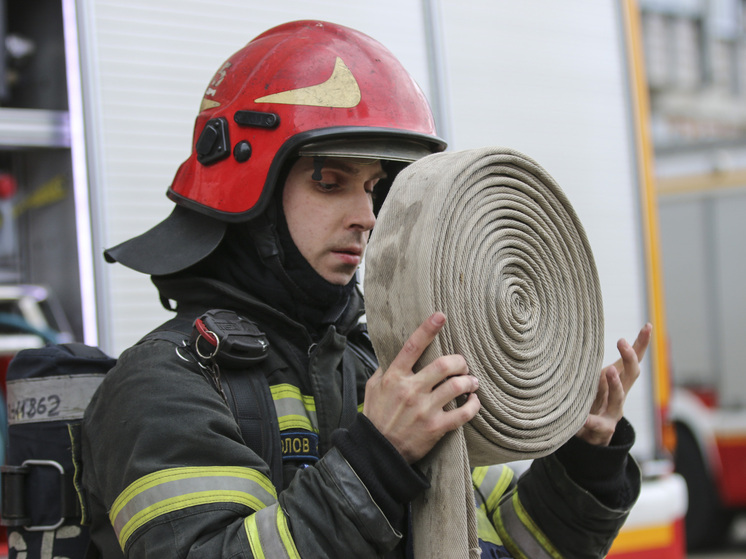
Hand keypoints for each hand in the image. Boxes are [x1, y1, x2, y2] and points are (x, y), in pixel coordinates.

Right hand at [363, 312, 480, 463]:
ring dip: (470, 381)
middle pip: (445, 365)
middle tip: (462, 364)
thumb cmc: (376, 417)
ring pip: (458, 386)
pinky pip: (464, 413)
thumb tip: (393, 351)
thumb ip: (384, 369)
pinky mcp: (436, 427)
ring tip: (471, 381)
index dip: (427, 329)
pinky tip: (474, 401)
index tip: (440, 316)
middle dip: (460, 361)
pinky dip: (474, 405)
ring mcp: (424, 409)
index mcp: (394, 377)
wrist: (378, 452)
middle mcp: (411, 390)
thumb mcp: (372, 388)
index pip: (412, 347)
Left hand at [575, 323, 652, 445]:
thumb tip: (594, 350)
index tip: (648, 326)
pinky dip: (588, 420)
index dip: (641, 345)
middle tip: (622, 341)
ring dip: (615, 384)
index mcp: (618, 383)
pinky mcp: (602, 429)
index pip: (632, 361)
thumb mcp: (594, 385)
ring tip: (608, 371)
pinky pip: (595, 423)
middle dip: (629, 358)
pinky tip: (582, 417)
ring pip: (618, 398)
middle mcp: (620, 396)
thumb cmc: (591, 405)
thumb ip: (597, 371)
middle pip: (631, 375)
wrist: (592, 440)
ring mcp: (613, 413)